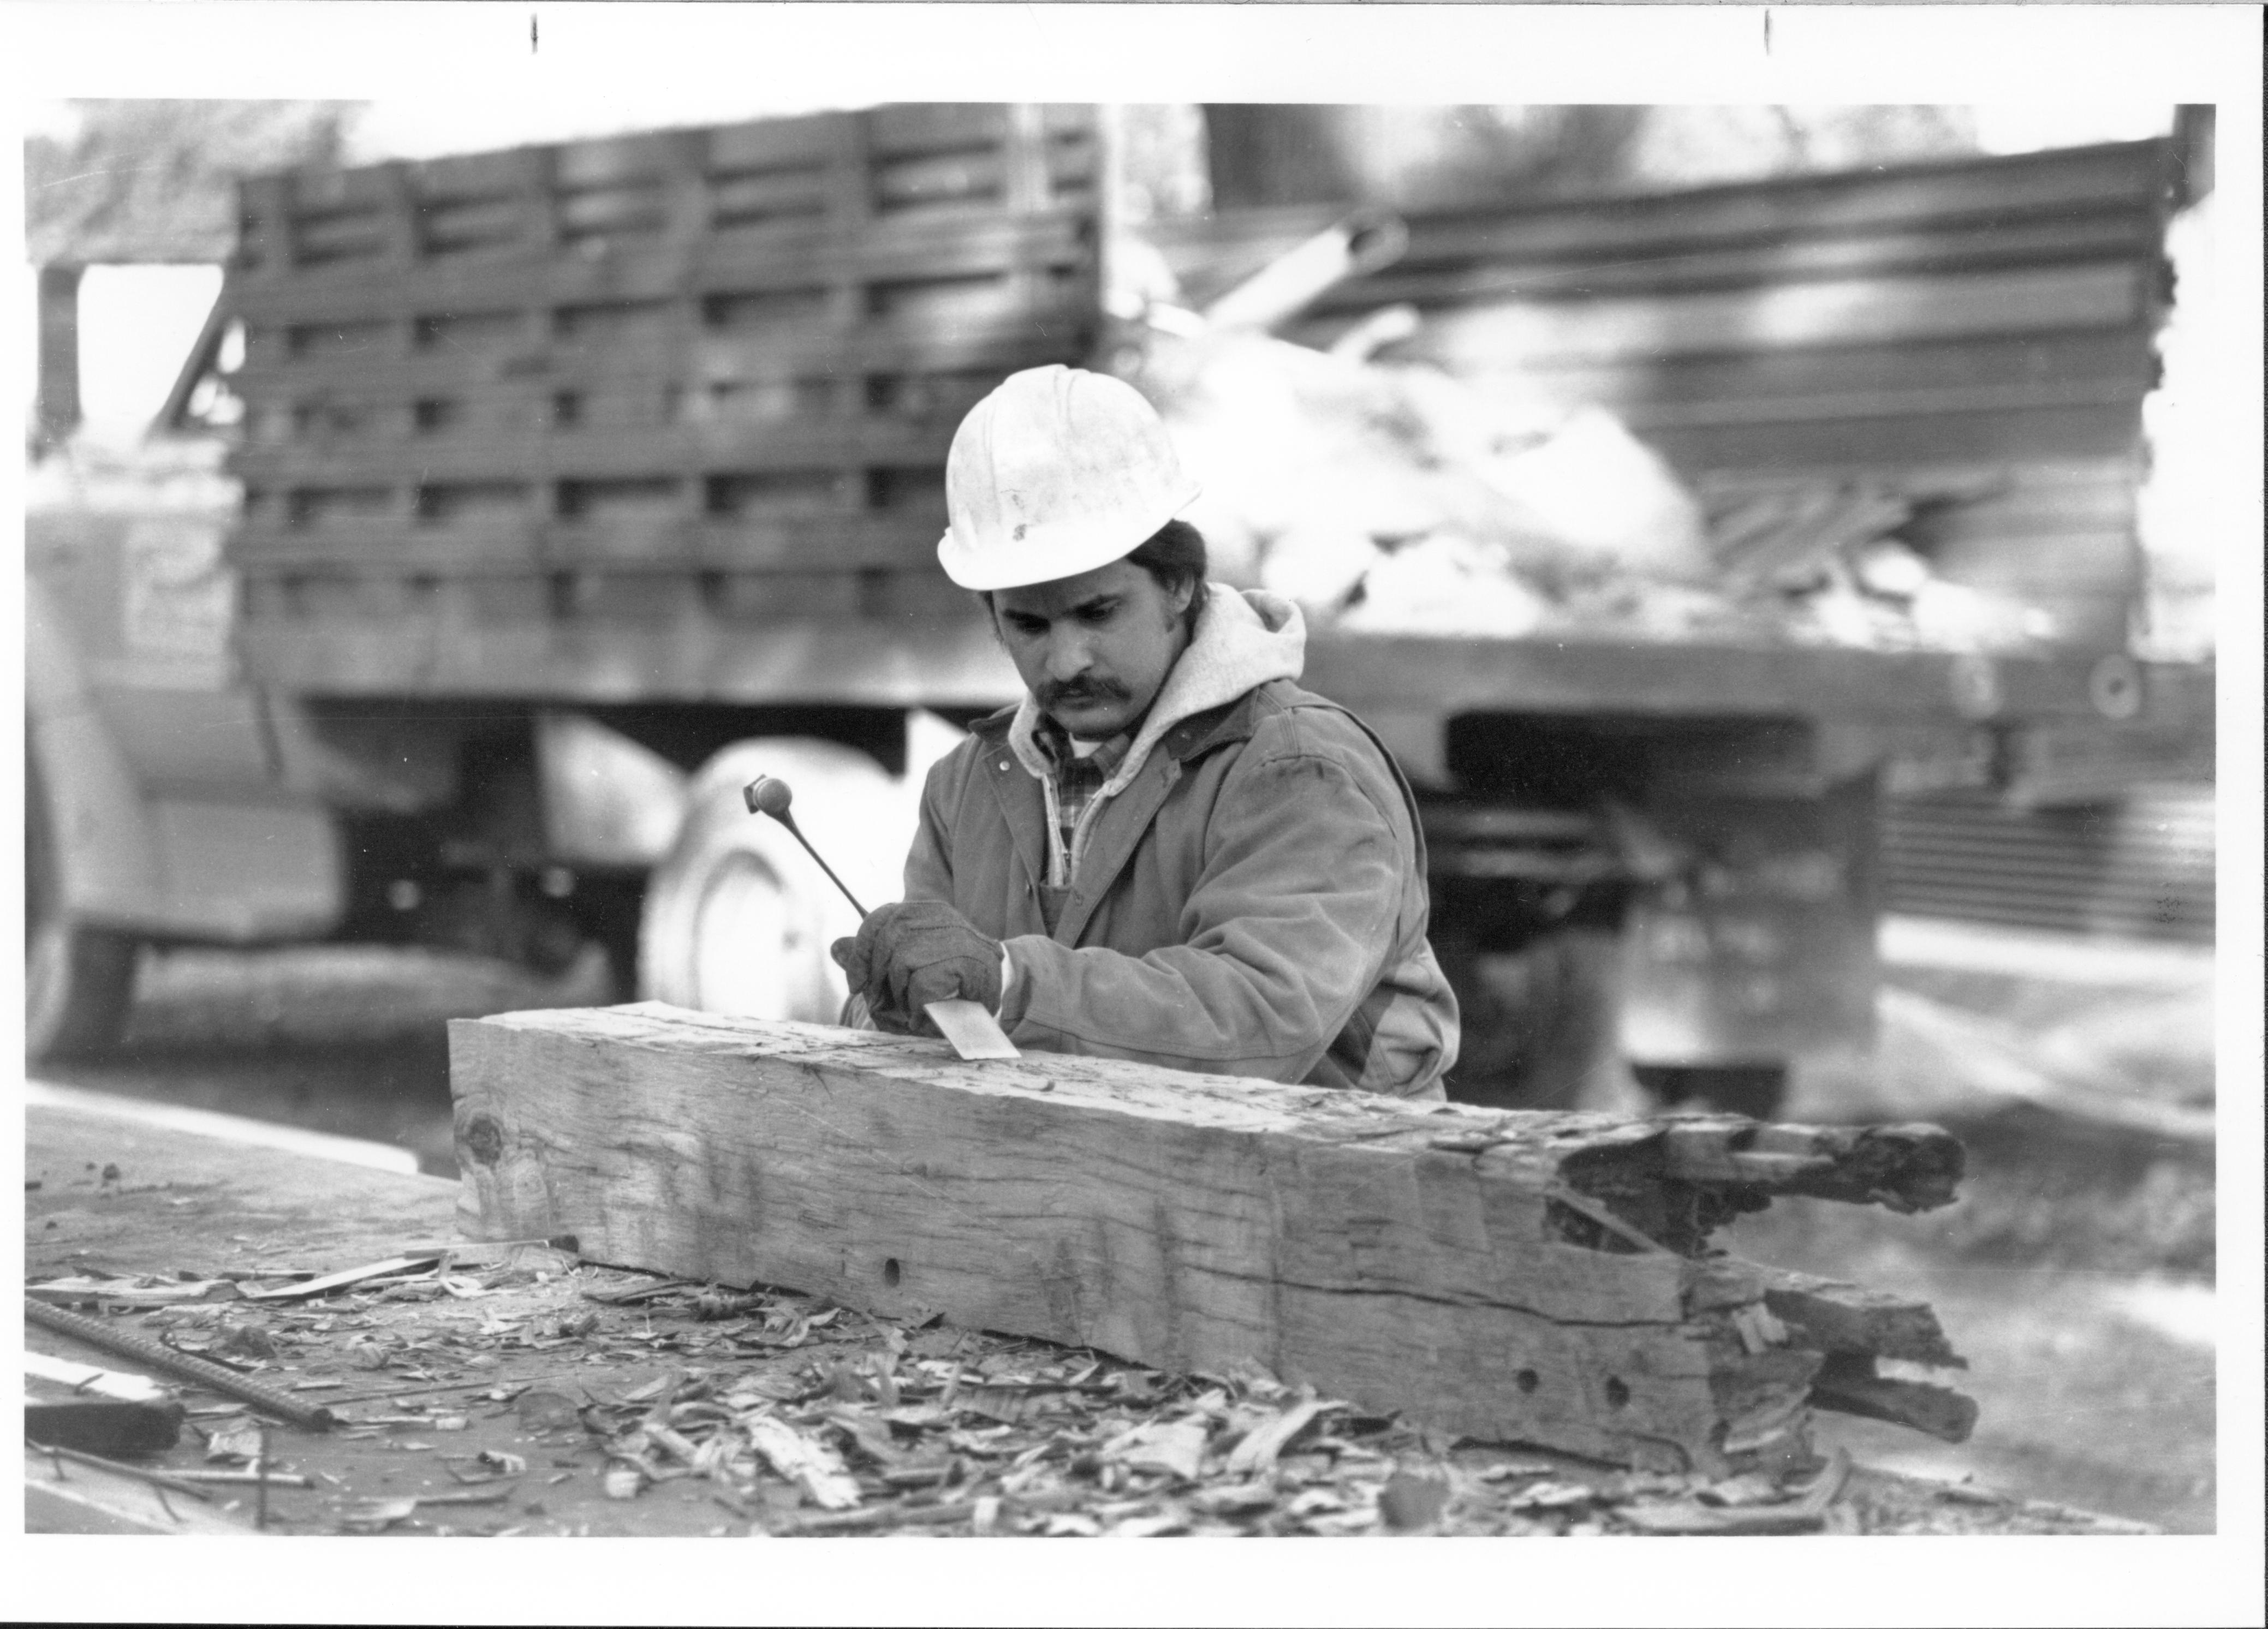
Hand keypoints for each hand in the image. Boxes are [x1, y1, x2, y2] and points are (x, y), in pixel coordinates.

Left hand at [830, 901, 1002, 1032]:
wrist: (996, 998)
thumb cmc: (945, 985)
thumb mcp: (903, 969)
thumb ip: (872, 957)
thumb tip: (835, 947)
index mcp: (925, 911)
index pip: (879, 920)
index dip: (860, 953)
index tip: (857, 983)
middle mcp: (943, 916)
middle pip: (888, 939)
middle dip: (877, 977)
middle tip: (884, 1002)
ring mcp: (960, 937)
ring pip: (903, 962)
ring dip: (900, 995)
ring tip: (911, 1008)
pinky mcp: (971, 963)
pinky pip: (923, 983)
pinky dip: (917, 1006)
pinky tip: (926, 1015)